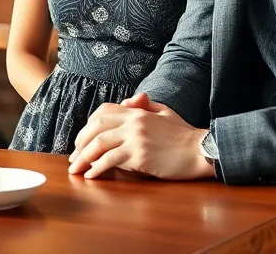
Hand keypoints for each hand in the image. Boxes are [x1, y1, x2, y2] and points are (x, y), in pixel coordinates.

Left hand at [67, 93, 213, 180]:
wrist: (202, 150)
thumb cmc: (184, 134)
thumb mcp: (164, 112)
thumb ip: (144, 106)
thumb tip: (130, 100)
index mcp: (137, 111)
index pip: (103, 111)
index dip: (89, 125)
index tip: (82, 139)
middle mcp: (133, 122)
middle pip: (96, 128)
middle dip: (80, 142)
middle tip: (73, 157)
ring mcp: (136, 138)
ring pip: (99, 145)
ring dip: (83, 158)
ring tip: (76, 169)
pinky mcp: (140, 156)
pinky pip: (111, 160)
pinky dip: (97, 168)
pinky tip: (91, 175)